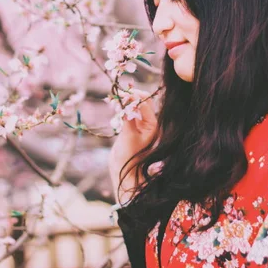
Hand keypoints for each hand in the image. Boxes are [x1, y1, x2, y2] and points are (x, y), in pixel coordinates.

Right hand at [108, 89, 157, 204]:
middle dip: (131, 97)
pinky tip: (115, 106)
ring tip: (114, 100)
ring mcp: (140, 126)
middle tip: (119, 95)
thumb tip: (127, 100)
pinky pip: (128, 113)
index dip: (134, 96)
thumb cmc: (129, 158)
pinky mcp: (131, 128)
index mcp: (153, 125)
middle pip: (142, 102)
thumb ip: (128, 117)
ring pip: (134, 107)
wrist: (123, 173)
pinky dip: (122, 108)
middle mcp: (149, 124)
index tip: (122, 94)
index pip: (145, 103)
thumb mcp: (129, 136)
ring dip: (125, 102)